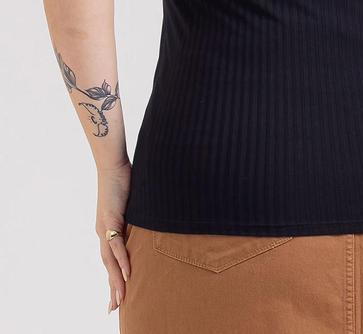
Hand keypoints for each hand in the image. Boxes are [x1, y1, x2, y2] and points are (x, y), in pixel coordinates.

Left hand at [95, 160, 131, 313]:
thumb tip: (149, 223)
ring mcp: (105, 226)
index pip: (110, 260)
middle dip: (113, 288)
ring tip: (120, 299)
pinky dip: (121, 260)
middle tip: (115, 308)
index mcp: (108, 229)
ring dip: (116, 280)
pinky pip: (116, 244)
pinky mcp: (110, 218)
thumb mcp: (132, 204)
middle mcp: (103, 231)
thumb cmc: (123, 179)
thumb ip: (136, 216)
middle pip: (108, 266)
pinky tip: (126, 273)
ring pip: (110, 260)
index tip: (118, 296)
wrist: (113, 163)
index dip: (114, 278)